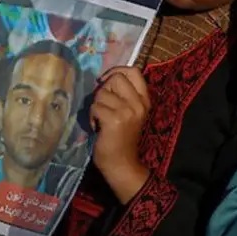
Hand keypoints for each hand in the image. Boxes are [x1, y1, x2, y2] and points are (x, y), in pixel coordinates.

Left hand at [91, 67, 150, 201]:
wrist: (122, 164)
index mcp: (144, 100)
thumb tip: (105, 80)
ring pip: (102, 93)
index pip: (134, 71)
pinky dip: (92, 116)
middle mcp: (138, 104)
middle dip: (104, 89)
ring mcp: (127, 111)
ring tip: (100, 119)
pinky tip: (97, 127)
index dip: (117, 71)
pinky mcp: (114, 120)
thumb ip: (124, 96)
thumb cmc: (123, 139)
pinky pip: (95, 107)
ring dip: (96, 105)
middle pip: (116, 78)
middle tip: (103, 105)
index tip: (107, 80)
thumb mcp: (131, 113)